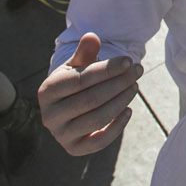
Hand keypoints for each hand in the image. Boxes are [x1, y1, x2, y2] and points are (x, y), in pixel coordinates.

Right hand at [38, 33, 141, 155]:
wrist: (66, 107)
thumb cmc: (74, 81)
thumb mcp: (76, 65)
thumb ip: (84, 52)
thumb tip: (92, 37)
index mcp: (47, 91)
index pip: (81, 80)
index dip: (107, 70)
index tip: (129, 61)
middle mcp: (49, 116)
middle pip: (91, 99)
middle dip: (118, 83)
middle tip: (138, 71)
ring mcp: (61, 135)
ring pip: (97, 118)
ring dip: (121, 101)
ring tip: (135, 86)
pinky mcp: (74, 149)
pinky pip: (99, 141)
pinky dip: (117, 127)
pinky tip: (128, 110)